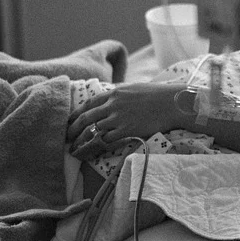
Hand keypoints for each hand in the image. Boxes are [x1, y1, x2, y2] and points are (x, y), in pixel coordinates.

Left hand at [66, 82, 185, 158]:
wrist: (173, 102)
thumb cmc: (158, 95)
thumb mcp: (135, 89)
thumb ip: (121, 95)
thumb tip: (114, 101)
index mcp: (115, 92)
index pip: (89, 104)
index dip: (76, 114)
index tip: (70, 122)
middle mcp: (113, 104)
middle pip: (86, 118)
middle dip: (73, 129)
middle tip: (67, 138)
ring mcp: (119, 118)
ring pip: (93, 131)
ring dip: (82, 141)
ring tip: (75, 150)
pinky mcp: (126, 130)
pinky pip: (106, 140)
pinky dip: (97, 146)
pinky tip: (93, 151)